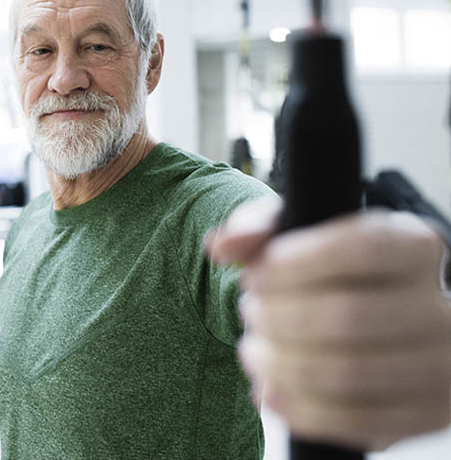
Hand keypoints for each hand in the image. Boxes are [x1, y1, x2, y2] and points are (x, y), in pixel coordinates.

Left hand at [206, 196, 450, 450]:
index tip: (255, 277)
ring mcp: (439, 365)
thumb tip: (221, 247)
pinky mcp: (426, 414)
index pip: (362, 250)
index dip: (295, 266)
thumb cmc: (327, 268)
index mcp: (414, 246)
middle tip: (249, 314)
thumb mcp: (297, 231)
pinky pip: (357, 422)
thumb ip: (257, 227)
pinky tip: (269, 392)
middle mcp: (441, 305)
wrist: (373, 314)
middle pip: (348, 317)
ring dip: (281, 366)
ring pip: (349, 375)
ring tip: (253, 351)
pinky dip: (300, 410)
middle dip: (277, 319)